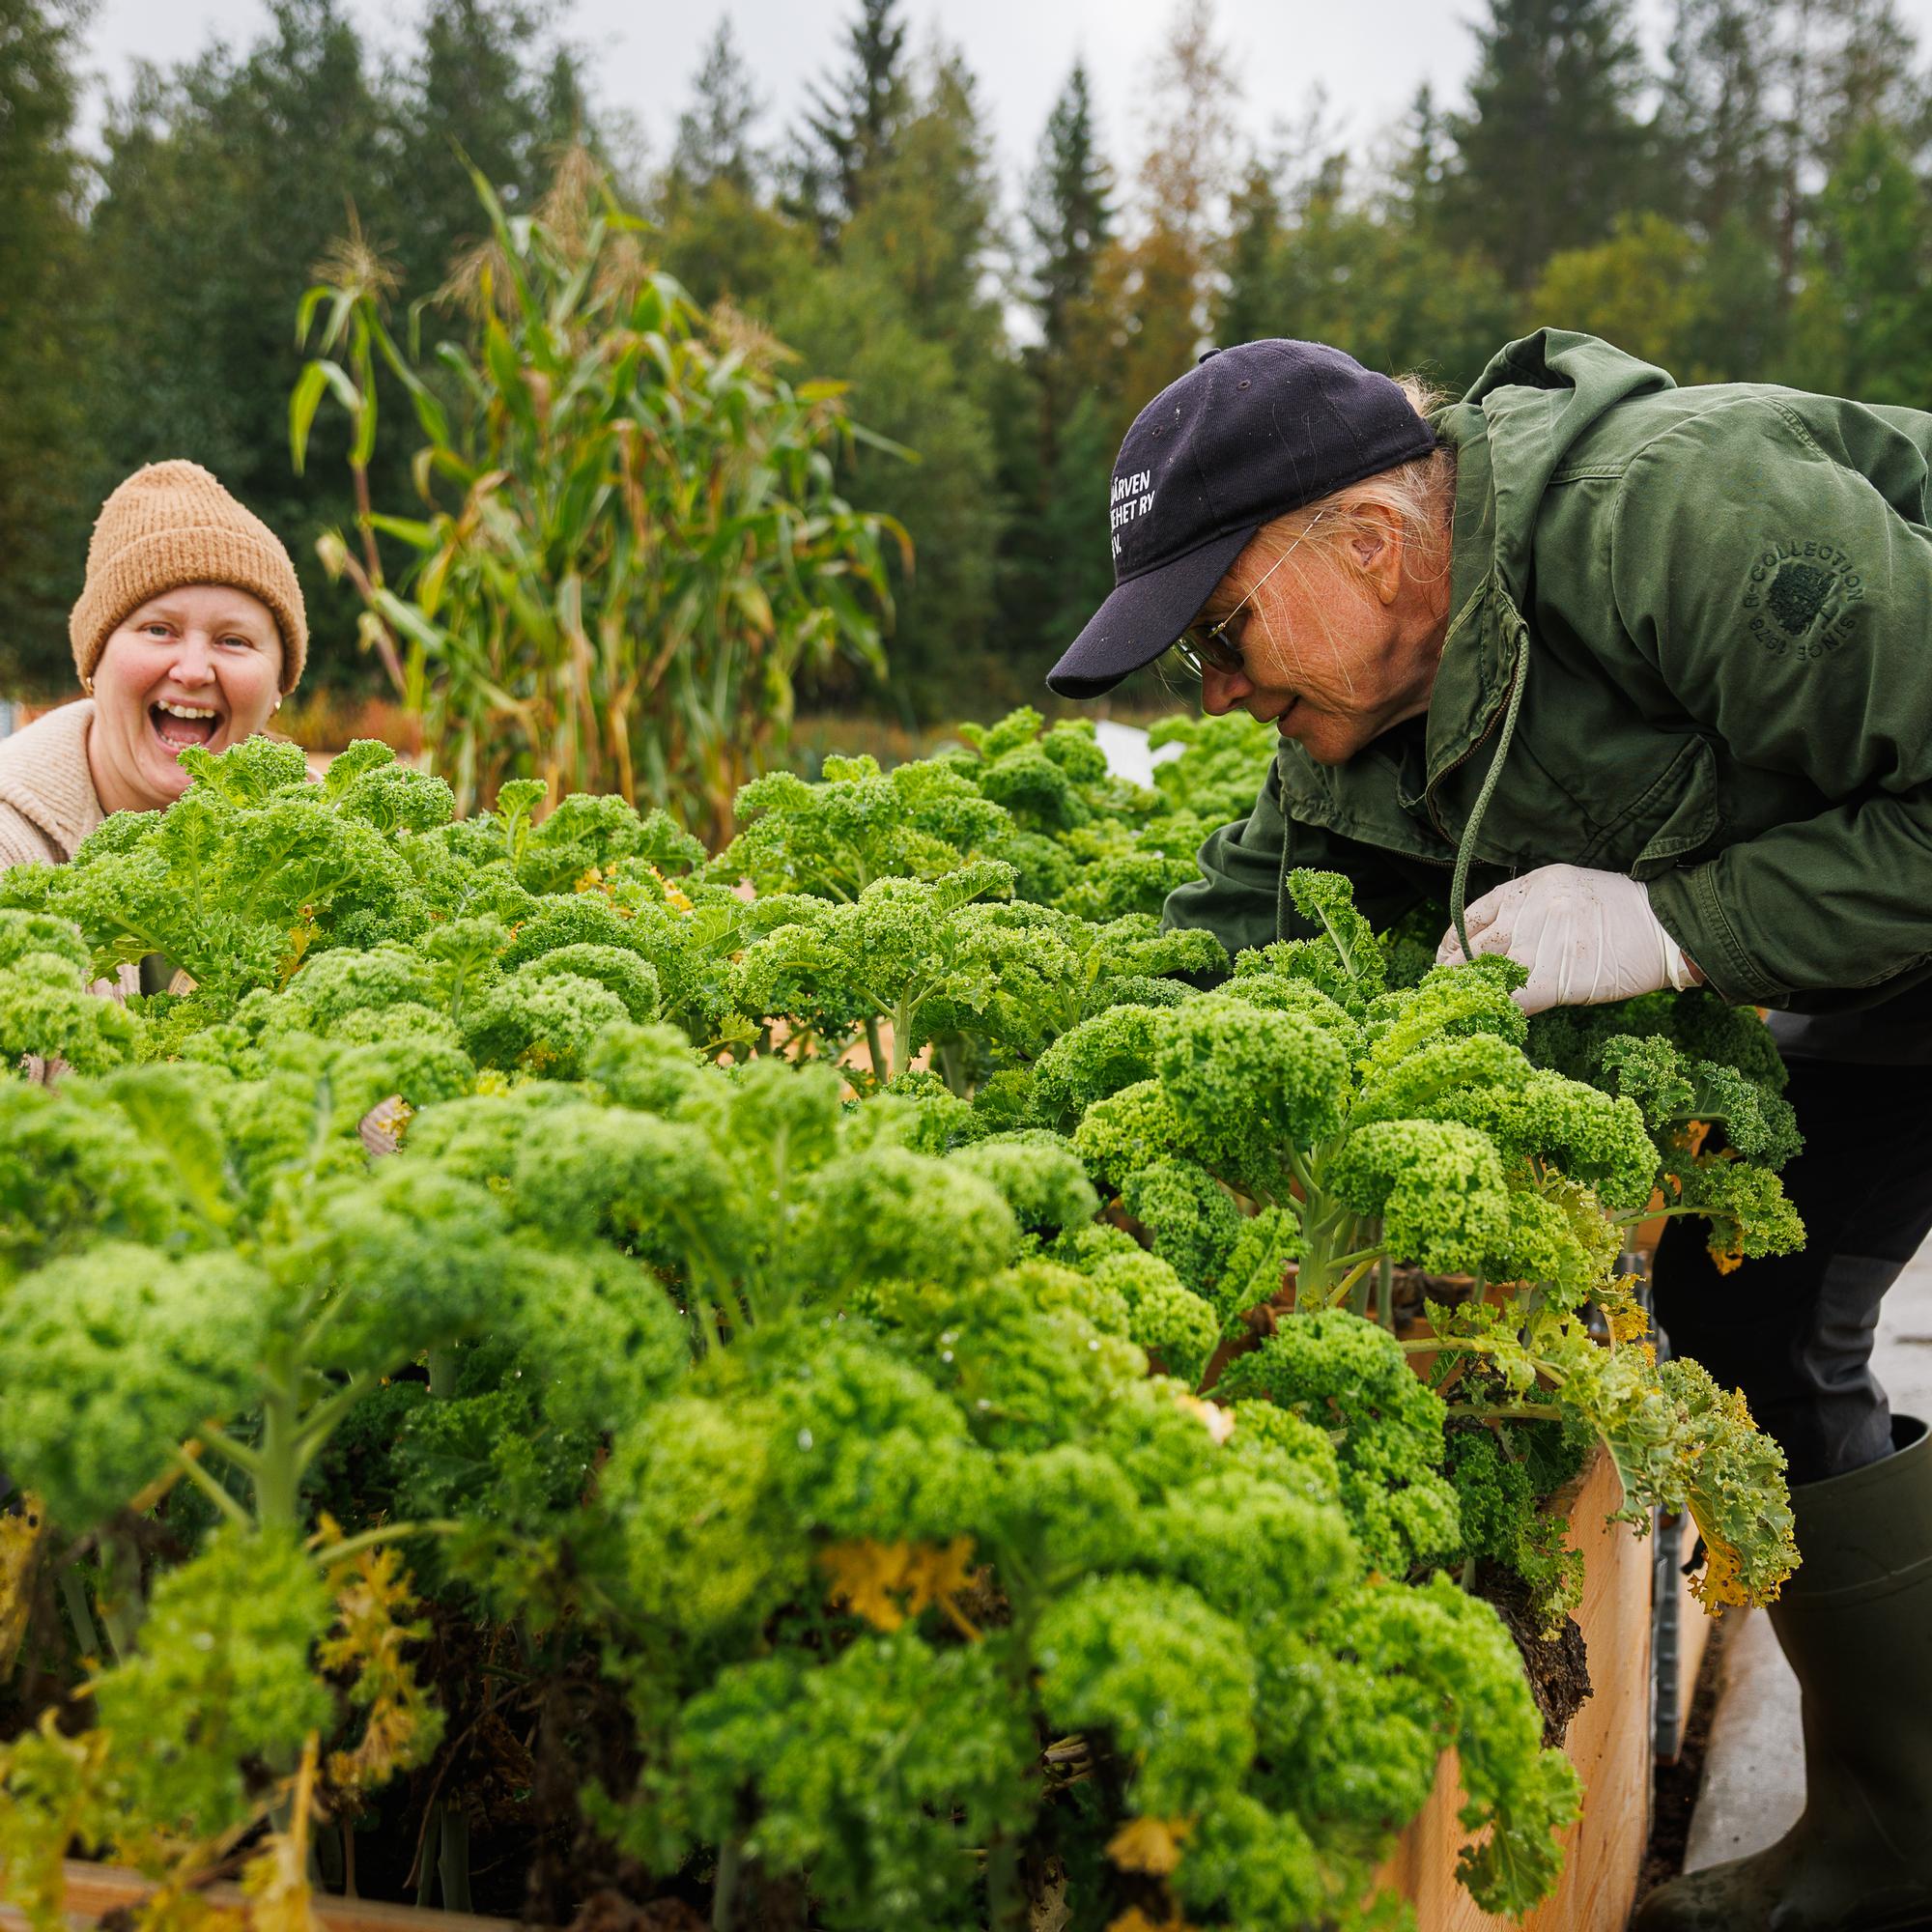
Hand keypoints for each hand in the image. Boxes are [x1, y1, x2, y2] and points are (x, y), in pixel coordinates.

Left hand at [1434, 864, 1700, 1013]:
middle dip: (1453, 971)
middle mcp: (1528, 911)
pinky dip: (1498, 1012)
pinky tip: (1494, 1021)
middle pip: (1471, 946)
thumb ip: (1532, 910)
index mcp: (1529, 887)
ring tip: (1465, 1008)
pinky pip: (1512, 1000)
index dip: (1452, 941)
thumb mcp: (1569, 890)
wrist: (1668, 925)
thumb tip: (1500, 939)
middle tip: (1447, 991)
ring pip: (1485, 973)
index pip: (1471, 915)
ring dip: (1470, 994)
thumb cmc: (1622, 912)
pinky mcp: (1556, 978)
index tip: (1445, 959)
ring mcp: (1541, 944)